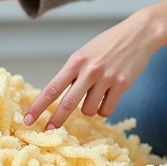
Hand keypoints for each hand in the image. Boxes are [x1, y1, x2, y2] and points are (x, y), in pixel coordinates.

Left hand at [24, 13, 158, 129]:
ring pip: (89, 110)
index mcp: (76, 61)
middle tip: (48, 131)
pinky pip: (106, 110)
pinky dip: (104, 109)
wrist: (138, 34)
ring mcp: (106, 78)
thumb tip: (58, 97)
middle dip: (56, 120)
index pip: (52, 88)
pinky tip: (108, 97)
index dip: (38, 106)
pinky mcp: (122, 84)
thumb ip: (73, 73)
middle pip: (67, 103)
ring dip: (89, 109)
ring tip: (96, 95)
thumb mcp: (85, 53)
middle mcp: (89, 70)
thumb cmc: (108, 44)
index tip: (28, 119)